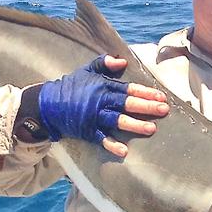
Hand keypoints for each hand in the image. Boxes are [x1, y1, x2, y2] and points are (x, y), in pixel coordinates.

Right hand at [39, 55, 168, 156]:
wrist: (48, 104)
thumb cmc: (71, 86)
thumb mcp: (87, 70)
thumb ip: (105, 63)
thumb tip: (123, 61)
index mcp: (104, 86)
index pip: (129, 89)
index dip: (146, 92)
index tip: (161, 96)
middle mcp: (101, 101)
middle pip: (127, 104)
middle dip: (146, 107)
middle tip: (164, 110)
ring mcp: (94, 117)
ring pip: (118, 121)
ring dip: (135, 125)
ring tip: (151, 129)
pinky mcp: (87, 131)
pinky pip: (101, 138)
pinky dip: (111, 144)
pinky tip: (124, 151)